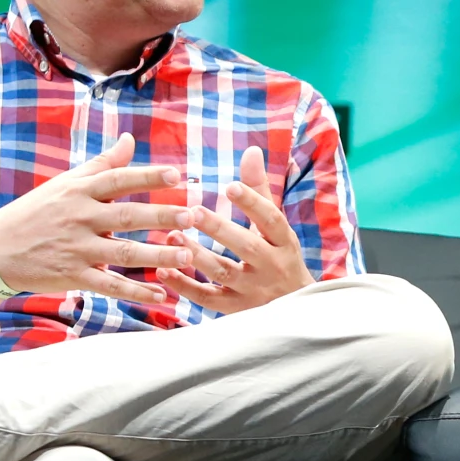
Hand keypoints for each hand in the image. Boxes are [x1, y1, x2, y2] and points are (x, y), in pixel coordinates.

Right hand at [0, 133, 196, 306]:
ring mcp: (77, 248)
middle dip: (161, 215)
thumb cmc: (38, 212)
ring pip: (124, 251)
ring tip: (188, 255)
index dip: (147, 176)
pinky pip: (109, 285)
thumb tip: (129, 139)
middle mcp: (80, 217)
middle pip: (127, 215)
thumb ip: (102, 164)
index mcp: (79, 191)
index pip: (118, 179)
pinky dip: (135, 291)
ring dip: (157, 255)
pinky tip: (160, 294)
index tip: (177, 175)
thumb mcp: (66, 183)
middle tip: (192, 216)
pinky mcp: (73, 275)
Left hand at [156, 145, 315, 313]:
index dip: (253, 203)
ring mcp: (253, 291)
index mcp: (284, 243)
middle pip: (247, 248)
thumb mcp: (276, 228)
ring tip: (173, 236)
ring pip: (224, 273)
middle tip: (193, 211)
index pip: (272, 221)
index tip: (230, 186)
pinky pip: (207, 299)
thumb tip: (251, 150)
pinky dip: (184, 287)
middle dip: (220, 230)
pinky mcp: (235, 310)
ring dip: (197, 255)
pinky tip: (163, 270)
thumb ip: (259, 190)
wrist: (295, 309)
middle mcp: (272, 267)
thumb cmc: (280, 258)